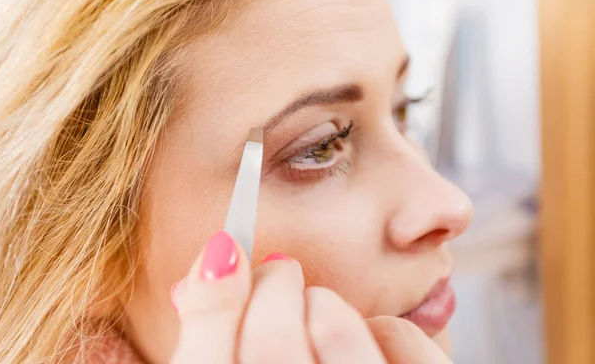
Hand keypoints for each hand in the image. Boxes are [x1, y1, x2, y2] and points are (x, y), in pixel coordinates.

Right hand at [170, 231, 451, 362]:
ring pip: (332, 326)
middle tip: (277, 274)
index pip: (205, 362)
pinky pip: (397, 336)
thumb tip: (213, 267)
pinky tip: (366, 339)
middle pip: (270, 338)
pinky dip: (383, 325)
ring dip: (322, 303)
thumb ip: (214, 343)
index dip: (210, 297)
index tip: (224, 249)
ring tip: (316, 314)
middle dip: (273, 286)